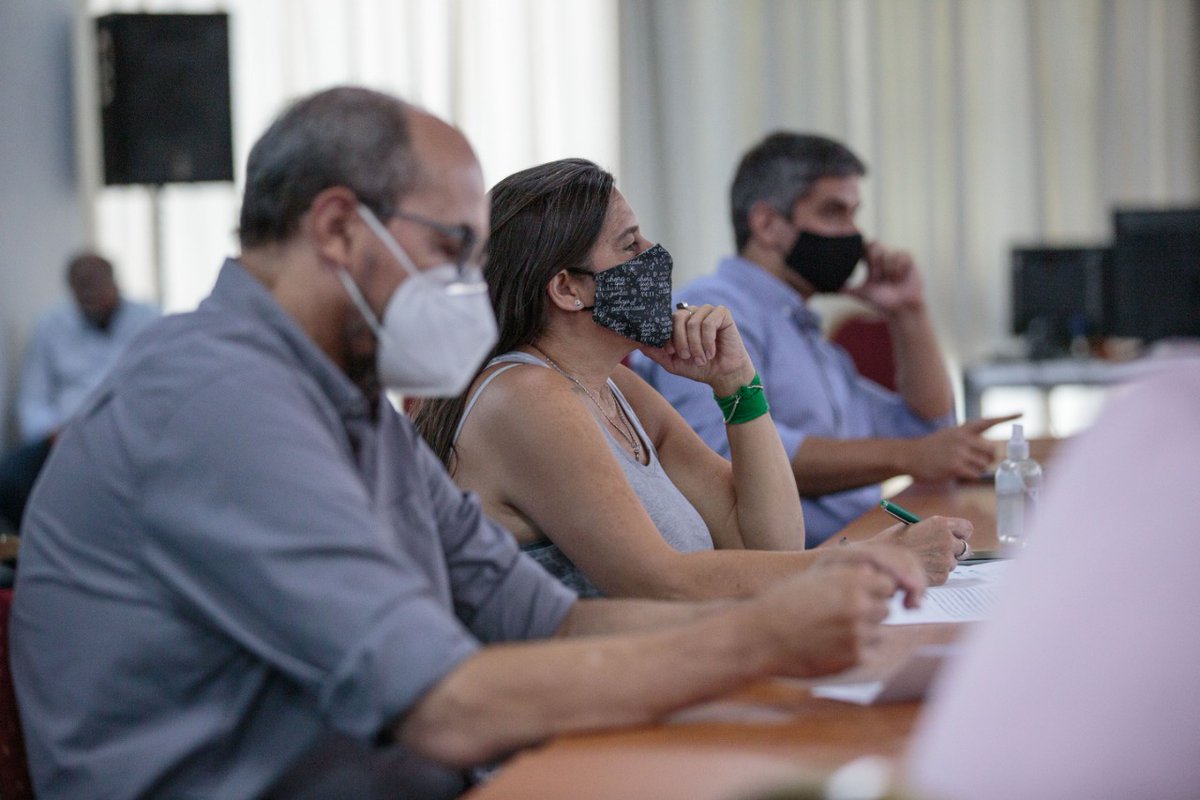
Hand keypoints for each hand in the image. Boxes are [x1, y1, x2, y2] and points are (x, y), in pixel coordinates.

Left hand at [638, 304, 754, 395]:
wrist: (723, 375)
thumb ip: (656, 353)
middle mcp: (692, 313)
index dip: (667, 337)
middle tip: (686, 356)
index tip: (672, 353)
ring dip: (696, 345)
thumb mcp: (672, 363)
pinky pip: (708, 323)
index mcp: (679, 322)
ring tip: (702, 359)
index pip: (666, 320)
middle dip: (680, 340)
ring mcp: (707, 311)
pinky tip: (712, 352)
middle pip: (678, 317)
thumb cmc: (698, 368)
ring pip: (693, 322)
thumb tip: (638, 343)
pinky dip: (708, 341)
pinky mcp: (722, 313)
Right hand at [747, 544, 925, 677]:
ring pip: (878, 633)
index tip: (858, 596)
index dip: (874, 591)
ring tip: (831, 633)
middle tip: (841, 618)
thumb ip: (847, 577)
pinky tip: (830, 648)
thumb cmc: (782, 604)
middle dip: (869, 613)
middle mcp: (860, 605)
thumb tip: (875, 576)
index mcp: (851, 580)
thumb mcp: (815, 578)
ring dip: (863, 634)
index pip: (887, 585)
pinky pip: (868, 653)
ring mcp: (859, 634)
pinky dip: (854, 652)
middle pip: (885, 609)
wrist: (761, 637)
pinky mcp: (855, 659)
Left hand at [842, 240, 923, 313]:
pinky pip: (900, 255)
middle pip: (874, 245)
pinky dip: (898, 268)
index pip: (863, 248)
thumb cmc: (881, 302)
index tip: (858, 252)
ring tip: (890, 281)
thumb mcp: (860, 294)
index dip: (861, 247)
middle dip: (874, 261)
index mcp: (870, 263)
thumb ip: (846, 289)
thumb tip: (826, 289)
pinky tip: (899, 278)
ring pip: (887, 253)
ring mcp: (895, 256)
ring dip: (887, 270)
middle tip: (877, 276)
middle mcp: (882, 257)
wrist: (900, 308)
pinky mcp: (907, 258)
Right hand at [867, 516, 972, 585]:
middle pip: (964, 547)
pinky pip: (945, 574)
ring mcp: (946, 560)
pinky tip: (920, 569)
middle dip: (954, 550)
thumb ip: (933, 530)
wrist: (880, 560)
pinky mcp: (942, 576)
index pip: (967, 528)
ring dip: (943, 562)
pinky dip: (935, 573)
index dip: (960, 533)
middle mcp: (947, 541)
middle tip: (939, 551)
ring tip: (922, 561)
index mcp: (940, 524)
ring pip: (953, 562)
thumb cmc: (892, 541)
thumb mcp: (913, 526)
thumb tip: (946, 537)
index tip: (954, 536)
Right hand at [904, 415, 1019, 481]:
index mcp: (963, 429)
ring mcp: (959, 452)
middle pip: (993, 450)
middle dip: (991, 459)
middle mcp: (963, 438)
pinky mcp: (955, 466)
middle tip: (981, 462)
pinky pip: (974, 474)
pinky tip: (956, 472)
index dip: (1006, 417)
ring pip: (984, 465)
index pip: (988, 421)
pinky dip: (969, 476)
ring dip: (977, 469)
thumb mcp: (949, 435)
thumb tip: (991, 453)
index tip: (1022, 413)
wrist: (909, 455)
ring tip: (961, 466)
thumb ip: (969, 440)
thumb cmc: (931, 448)